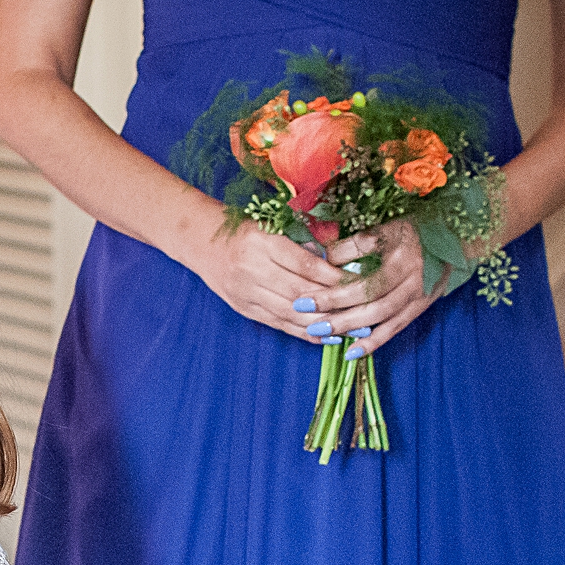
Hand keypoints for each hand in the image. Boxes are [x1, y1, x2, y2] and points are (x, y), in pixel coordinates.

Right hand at [188, 220, 355, 343]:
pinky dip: (304, 332)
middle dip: (333, 303)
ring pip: (290, 313)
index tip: (358, 282)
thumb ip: (304, 244)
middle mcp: (252, 269)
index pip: (305, 265)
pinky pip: (279, 324)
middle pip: (299, 293)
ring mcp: (246, 292)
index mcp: (262, 243)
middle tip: (362, 309)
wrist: (202, 242)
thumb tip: (340, 264)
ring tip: (350, 328)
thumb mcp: (274, 227)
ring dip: (322, 323)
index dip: (333, 277)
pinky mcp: (244, 309)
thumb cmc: (247, 231)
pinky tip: (327, 336)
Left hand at [311, 217, 438, 358]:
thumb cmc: (413, 228)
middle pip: (373, 307)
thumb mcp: (384, 228)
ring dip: (354, 333)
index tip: (305, 300)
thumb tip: (321, 259)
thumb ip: (353, 244)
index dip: (334, 295)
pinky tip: (352, 353)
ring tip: (324, 337)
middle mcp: (415, 281)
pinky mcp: (422, 306)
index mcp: (403, 259)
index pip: (363, 284)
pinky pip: (396, 328)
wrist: (456, 235)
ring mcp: (421, 297)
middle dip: (340, 318)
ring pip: (384, 321)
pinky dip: (375, 342)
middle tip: (310, 323)